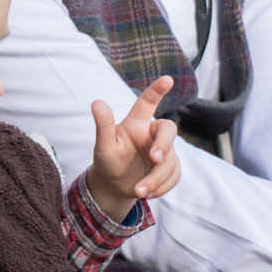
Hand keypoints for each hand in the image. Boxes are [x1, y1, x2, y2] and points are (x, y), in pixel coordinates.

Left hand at [87, 76, 180, 220]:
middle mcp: (152, 134)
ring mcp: (164, 151)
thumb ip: (103, 126)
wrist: (114, 186)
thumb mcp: (103, 146)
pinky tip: (146, 193)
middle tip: (155, 158)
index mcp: (136, 123)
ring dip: (156, 178)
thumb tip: (97, 102)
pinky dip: (161, 187)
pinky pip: (174, 176)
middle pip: (168, 130)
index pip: (148, 102)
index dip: (157, 90)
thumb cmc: (107, 161)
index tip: (167, 79)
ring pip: (171, 160)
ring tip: (138, 190)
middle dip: (164, 144)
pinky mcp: (170, 168)